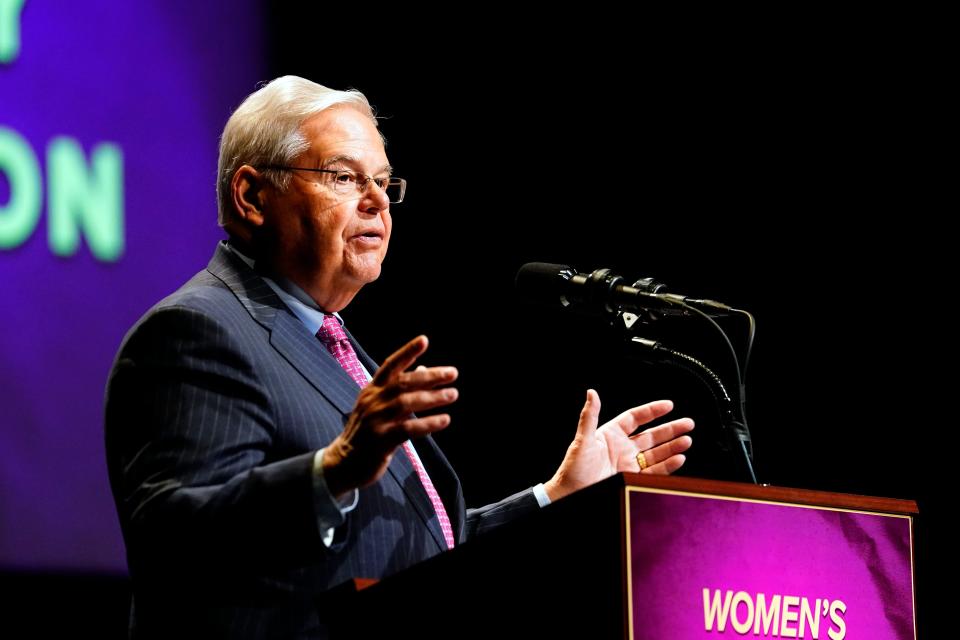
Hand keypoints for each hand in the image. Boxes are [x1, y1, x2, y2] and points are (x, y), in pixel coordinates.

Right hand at [322, 335, 457, 497]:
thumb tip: (424, 369)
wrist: (343, 462)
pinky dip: (428, 423)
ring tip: (453, 394)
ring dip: (433, 397)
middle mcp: (372, 401)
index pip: (390, 365)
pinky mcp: (381, 440)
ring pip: (407, 403)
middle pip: (403, 382)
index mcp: (371, 390)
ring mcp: (375, 420)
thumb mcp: (378, 406)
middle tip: (452, 373)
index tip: (424, 340)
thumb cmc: (366, 432)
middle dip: (430, 376)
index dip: (407, 352)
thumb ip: (399, 389)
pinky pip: (408, 429)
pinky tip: (444, 420)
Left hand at [544, 390, 693, 501]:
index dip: (652, 411)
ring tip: (687, 440)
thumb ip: (589, 417)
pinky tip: (679, 459)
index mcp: (610, 434)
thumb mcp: (582, 441)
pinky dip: (667, 465)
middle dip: (670, 429)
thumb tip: (591, 393)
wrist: (572, 495)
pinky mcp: (632, 479)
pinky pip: (654, 471)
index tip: (669, 405)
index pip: (635, 418)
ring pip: (656, 453)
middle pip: (651, 435)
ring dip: (672, 447)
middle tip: (688, 423)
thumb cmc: (573, 469)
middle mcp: (622, 448)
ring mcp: (628, 464)